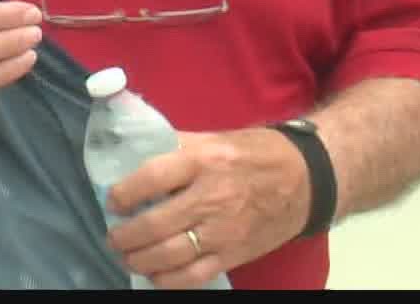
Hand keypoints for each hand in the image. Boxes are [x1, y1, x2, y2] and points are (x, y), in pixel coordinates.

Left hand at [104, 128, 310, 289]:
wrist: (305, 179)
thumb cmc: (254, 154)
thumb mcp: (214, 138)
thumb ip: (176, 147)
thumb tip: (134, 155)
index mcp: (203, 160)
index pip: (151, 178)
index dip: (124, 193)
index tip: (113, 200)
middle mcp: (211, 197)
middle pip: (155, 224)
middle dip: (125, 235)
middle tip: (114, 236)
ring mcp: (223, 230)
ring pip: (169, 255)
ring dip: (139, 259)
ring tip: (128, 255)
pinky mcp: (234, 254)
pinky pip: (194, 276)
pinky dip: (168, 280)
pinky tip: (155, 275)